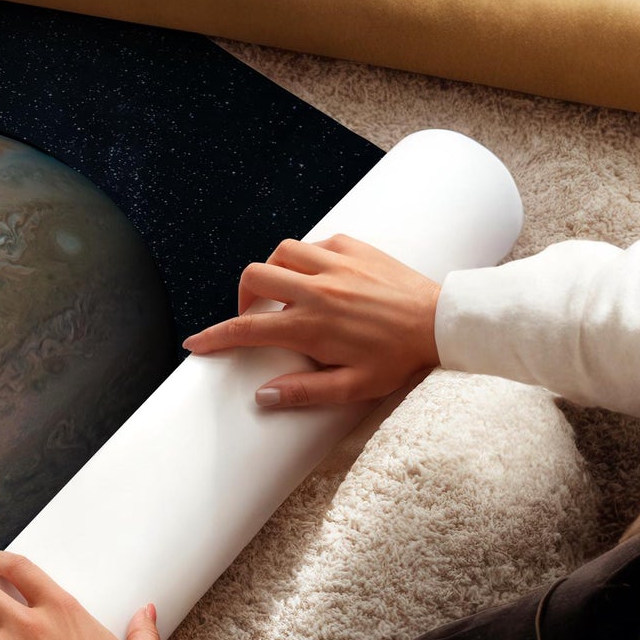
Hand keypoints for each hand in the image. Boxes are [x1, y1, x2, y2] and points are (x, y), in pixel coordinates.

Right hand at [182, 234, 440, 408]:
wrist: (442, 322)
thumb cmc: (400, 358)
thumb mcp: (354, 387)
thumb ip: (304, 392)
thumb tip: (263, 396)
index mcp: (311, 326)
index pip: (247, 329)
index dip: (215, 337)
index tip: (196, 343)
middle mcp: (317, 290)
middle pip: (254, 277)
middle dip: (242, 296)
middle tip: (253, 315)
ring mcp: (335, 264)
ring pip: (281, 252)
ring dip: (273, 271)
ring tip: (284, 292)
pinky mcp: (354, 247)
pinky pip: (315, 243)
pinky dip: (307, 257)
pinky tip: (318, 276)